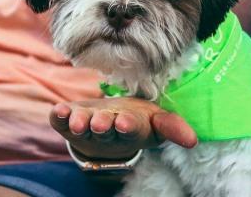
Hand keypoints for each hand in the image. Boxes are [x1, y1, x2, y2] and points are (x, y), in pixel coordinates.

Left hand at [51, 97, 197, 160]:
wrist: (107, 125)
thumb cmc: (135, 119)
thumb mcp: (156, 120)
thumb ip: (171, 127)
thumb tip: (193, 140)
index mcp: (130, 131)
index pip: (130, 131)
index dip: (127, 127)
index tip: (125, 123)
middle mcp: (106, 132)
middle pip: (105, 131)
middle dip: (102, 126)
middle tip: (101, 123)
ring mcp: (86, 128)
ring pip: (82, 128)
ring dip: (80, 123)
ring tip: (79, 121)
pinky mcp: (67, 123)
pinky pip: (60, 122)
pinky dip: (58, 117)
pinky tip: (57, 111)